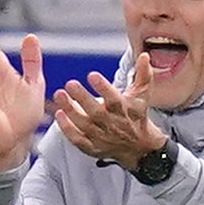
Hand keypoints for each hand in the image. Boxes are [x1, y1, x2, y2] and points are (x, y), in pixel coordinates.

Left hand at [53, 62, 169, 172]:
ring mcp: (102, 137)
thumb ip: (143, 75)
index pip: (114, 98)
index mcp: (125, 109)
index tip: (92, 75)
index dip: (103, 87)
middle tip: (70, 84)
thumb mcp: (143, 95)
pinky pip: (78, 140)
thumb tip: (144, 56)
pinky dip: (68, 129)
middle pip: (97, 112)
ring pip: (84, 124)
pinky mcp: (93, 147)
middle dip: (83, 98)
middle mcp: (113, 124)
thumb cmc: (137, 116)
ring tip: (59, 95)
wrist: (139, 147)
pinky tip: (59, 115)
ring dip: (71, 111)